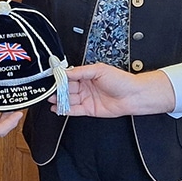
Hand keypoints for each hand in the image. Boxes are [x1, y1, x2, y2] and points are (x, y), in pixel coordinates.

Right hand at [57, 63, 175, 116]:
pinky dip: (65, 110)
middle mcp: (86, 87)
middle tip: (48, 90)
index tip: (51, 79)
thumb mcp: (99, 70)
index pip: (69, 76)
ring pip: (69, 100)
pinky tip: (57, 108)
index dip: (60, 78)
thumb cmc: (121, 80)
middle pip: (67, 89)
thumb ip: (81, 71)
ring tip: (50, 99)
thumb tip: (66, 72)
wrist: (133, 95)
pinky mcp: (89, 110)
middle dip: (57, 90)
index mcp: (87, 75)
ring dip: (59, 100)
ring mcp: (87, 98)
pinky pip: (74, 110)